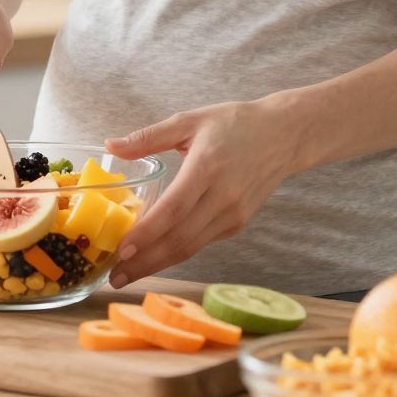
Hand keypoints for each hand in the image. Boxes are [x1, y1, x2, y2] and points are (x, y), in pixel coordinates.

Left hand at [103, 98, 296, 287]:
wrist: (285, 135)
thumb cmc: (235, 123)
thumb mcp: (190, 120)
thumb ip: (149, 136)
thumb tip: (111, 145)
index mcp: (207, 167)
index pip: (174, 209)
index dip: (147, 233)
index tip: (121, 250)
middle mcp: (223, 196)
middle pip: (180, 238)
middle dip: (145, 261)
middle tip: (114, 276)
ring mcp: (233, 214)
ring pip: (191, 247)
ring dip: (158, 264)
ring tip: (128, 273)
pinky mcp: (238, 223)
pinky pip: (202, 242)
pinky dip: (176, 253)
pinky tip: (154, 257)